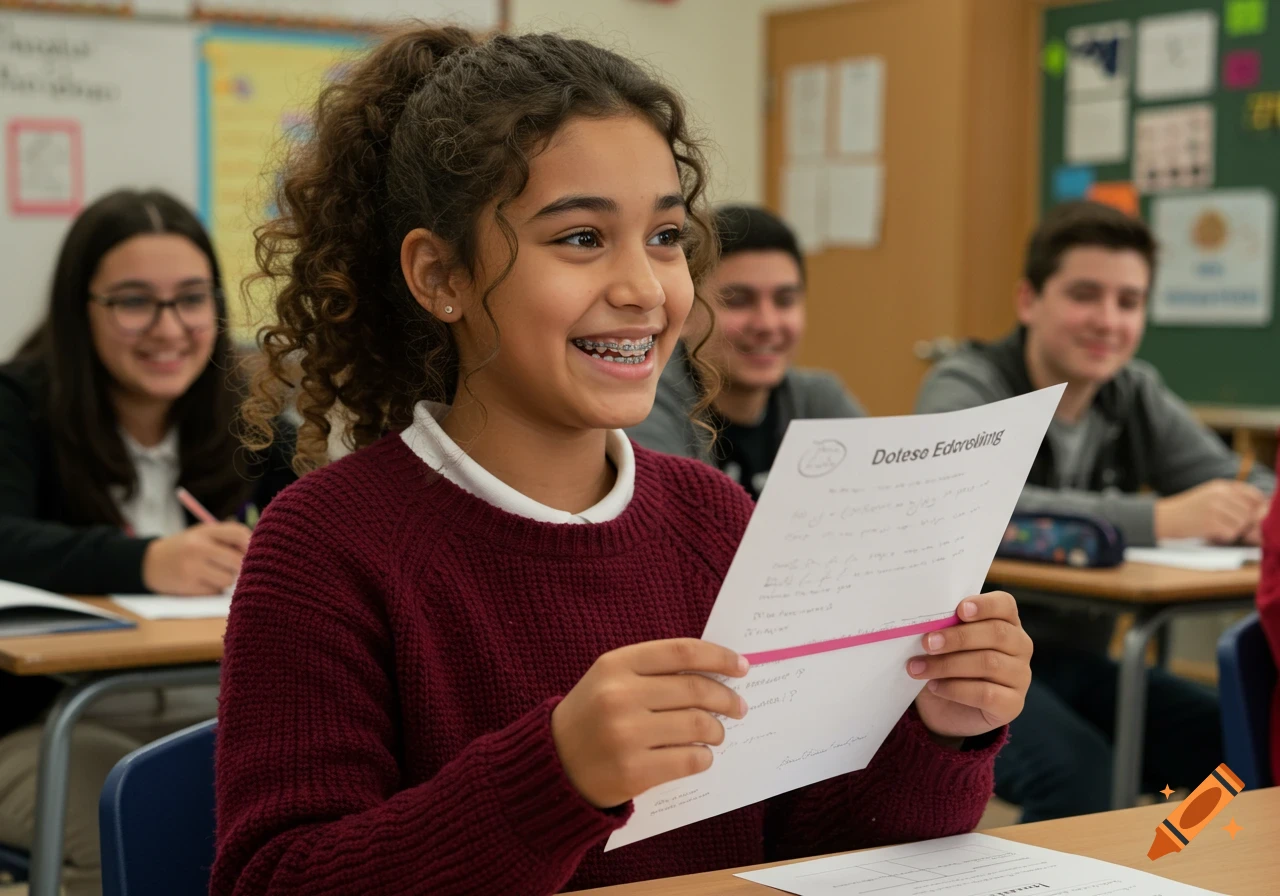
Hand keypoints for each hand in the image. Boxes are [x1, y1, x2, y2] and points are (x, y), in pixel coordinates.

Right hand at [142, 521, 252, 594]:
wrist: (151, 562)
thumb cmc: (187, 547)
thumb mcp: (204, 534)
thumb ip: (229, 538)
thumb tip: (258, 553)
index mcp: (205, 531)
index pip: (239, 534)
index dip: (251, 545)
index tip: (250, 551)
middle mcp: (198, 548)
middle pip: (238, 561)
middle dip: (240, 566)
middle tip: (233, 566)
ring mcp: (192, 568)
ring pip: (229, 579)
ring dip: (227, 579)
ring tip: (214, 572)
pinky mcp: (188, 587)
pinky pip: (216, 591)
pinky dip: (215, 589)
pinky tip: (203, 581)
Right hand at [551, 639, 748, 808]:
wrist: (553, 765)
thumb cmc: (591, 716)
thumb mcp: (610, 679)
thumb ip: (653, 670)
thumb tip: (715, 671)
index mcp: (616, 664)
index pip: (682, 652)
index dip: (719, 657)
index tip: (741, 666)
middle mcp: (620, 695)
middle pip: (695, 689)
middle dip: (727, 698)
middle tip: (738, 706)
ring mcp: (626, 735)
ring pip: (697, 725)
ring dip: (717, 730)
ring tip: (717, 733)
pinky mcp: (633, 772)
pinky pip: (689, 759)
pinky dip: (704, 757)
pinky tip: (700, 755)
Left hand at [908, 592, 1031, 740]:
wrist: (946, 709)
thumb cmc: (947, 666)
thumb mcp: (944, 644)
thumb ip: (944, 628)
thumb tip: (926, 621)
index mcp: (1006, 622)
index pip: (1005, 605)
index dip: (985, 605)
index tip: (960, 610)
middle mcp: (1020, 647)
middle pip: (997, 633)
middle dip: (958, 637)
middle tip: (927, 643)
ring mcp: (1020, 677)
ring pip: (989, 663)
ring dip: (948, 665)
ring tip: (919, 668)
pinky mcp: (1012, 705)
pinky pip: (986, 694)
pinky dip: (955, 689)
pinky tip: (935, 687)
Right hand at [1154, 480, 1266, 543]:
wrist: (1163, 518)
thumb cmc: (1187, 510)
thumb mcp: (1209, 496)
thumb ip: (1232, 499)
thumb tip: (1259, 512)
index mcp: (1220, 486)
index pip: (1253, 495)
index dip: (1257, 508)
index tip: (1250, 517)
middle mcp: (1219, 494)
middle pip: (1250, 512)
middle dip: (1244, 523)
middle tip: (1229, 527)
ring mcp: (1215, 508)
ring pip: (1242, 523)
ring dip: (1233, 530)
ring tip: (1218, 530)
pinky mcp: (1210, 523)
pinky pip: (1231, 533)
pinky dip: (1224, 537)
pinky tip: (1212, 534)